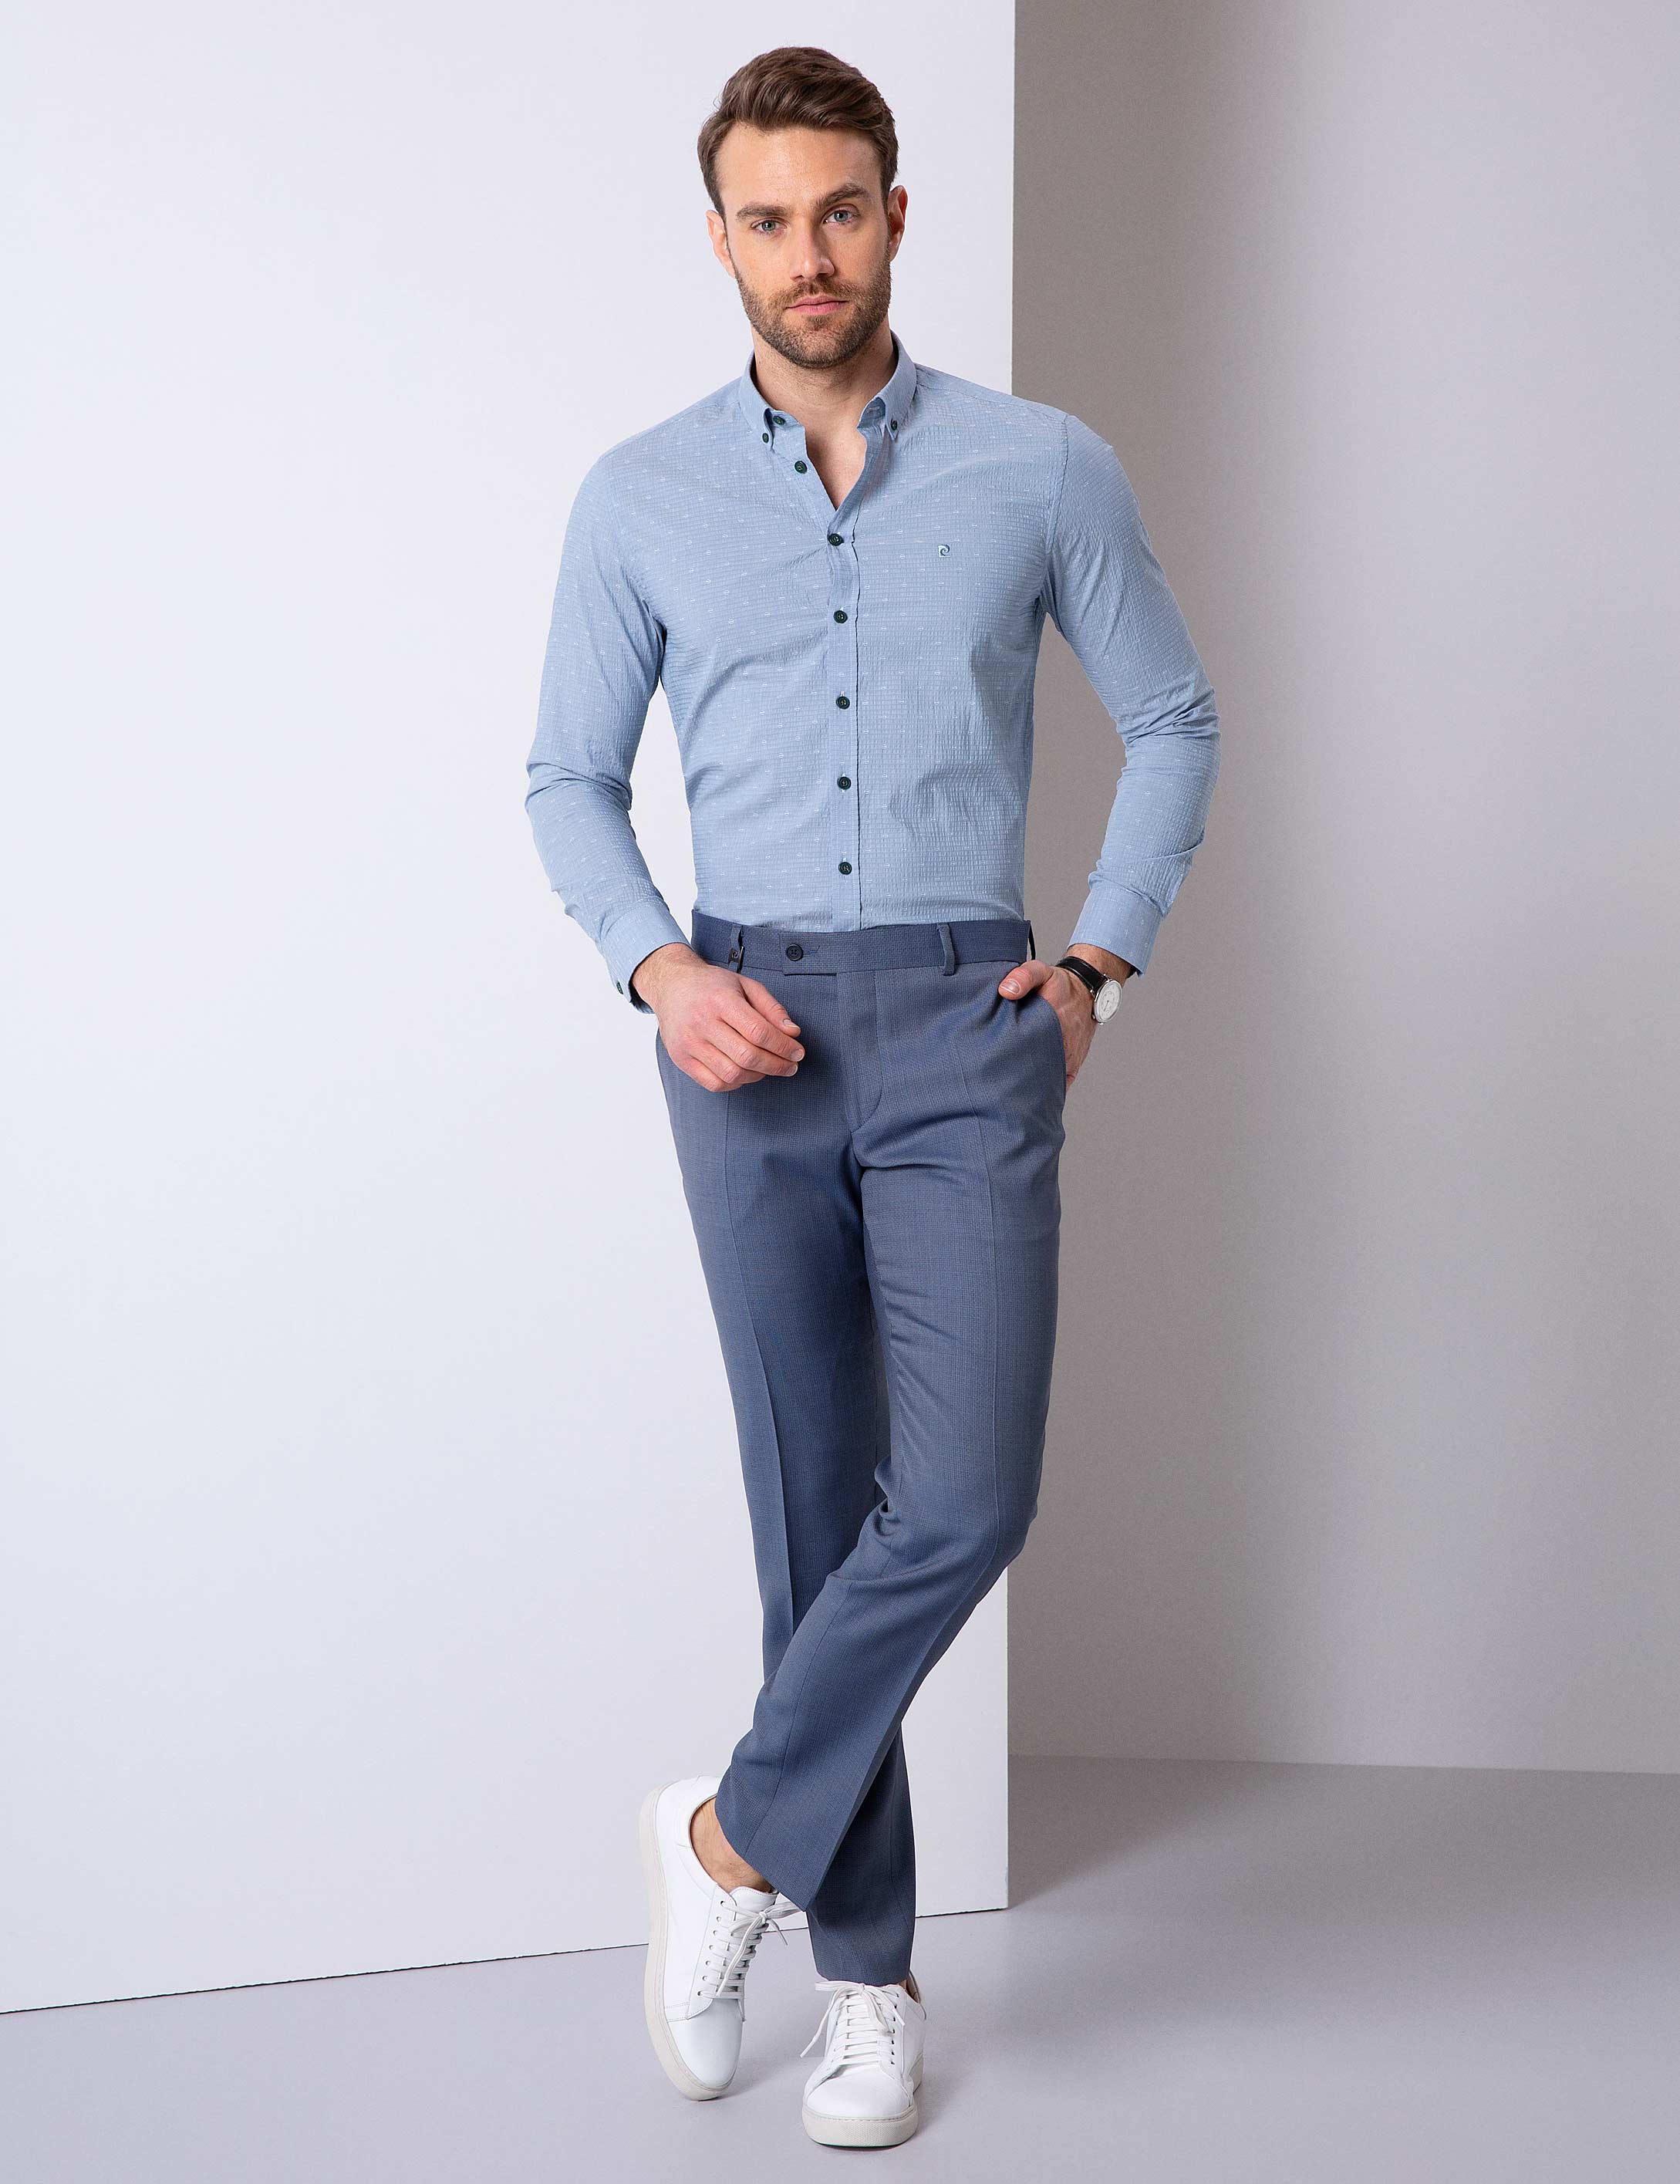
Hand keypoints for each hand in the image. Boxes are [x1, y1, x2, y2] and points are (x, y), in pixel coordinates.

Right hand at [636, 946, 805, 1090]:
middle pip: (747, 1056)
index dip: (784, 1047)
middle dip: (777, 1065)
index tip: (798, 1053)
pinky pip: (714, 1084)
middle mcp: (702, 1023)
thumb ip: (771, 1008)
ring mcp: (689, 1044)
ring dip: (758, 1076)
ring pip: (732, 1074)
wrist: (671, 986)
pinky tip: (745, 1073)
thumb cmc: (712, 986)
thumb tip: (793, 1033)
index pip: (759, 1032)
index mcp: (721, 1000)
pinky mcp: (681, 1059)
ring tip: (768, 1067)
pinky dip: (736, 1083)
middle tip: (790, 1066)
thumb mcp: (746, 985)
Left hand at [997, 958, 1090, 1088]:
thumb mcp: (1041, 972)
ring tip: (1006, 1096)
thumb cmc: (1060, 984)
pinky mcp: (1073, 1065)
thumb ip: (1023, 977)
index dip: (1008, 1060)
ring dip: (1029, 1088)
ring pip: (1046, 1082)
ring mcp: (1068, 1058)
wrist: (1088, 991)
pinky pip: (1059, 1086)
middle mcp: (1061, 1045)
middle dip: (1014, 1079)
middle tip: (993, 1086)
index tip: (992, 1067)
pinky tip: (1028, 1100)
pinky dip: (1046, 1093)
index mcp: (1051, 1024)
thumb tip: (1005, 991)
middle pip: (1034, 1071)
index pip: (1025, 1051)